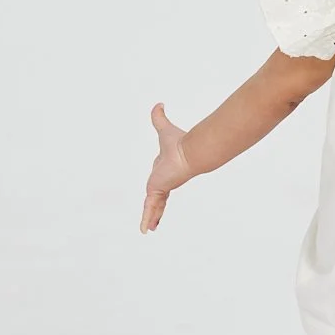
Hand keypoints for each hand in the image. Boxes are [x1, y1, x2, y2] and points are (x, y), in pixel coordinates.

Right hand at [140, 103, 193, 231]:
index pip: (159, 184)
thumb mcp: (164, 130)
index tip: (156, 196)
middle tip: (154, 222)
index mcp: (164, 171)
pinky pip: (149, 209)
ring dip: (151, 218)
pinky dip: (147, 219)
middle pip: (156, 198)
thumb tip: (159, 103)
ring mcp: (160, 188)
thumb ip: (159, 118)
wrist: (189, 152)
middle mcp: (163, 181)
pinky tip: (145, 231)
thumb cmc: (180, 143)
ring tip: (148, 230)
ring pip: (153, 207)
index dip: (157, 191)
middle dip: (155, 210)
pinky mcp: (157, 192)